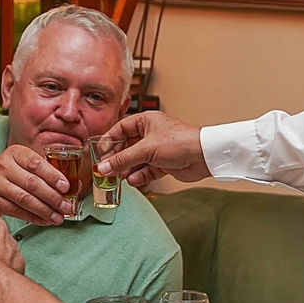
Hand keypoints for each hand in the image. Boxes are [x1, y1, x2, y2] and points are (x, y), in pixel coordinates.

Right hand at [0, 144, 73, 225]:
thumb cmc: (7, 174)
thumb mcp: (21, 164)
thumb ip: (44, 171)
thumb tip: (75, 183)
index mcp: (14, 152)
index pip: (36, 164)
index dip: (53, 176)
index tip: (66, 187)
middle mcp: (3, 165)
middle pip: (33, 183)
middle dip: (53, 197)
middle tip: (66, 206)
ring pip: (26, 199)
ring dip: (45, 210)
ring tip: (58, 217)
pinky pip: (18, 211)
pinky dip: (34, 217)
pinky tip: (45, 220)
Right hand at [94, 110, 211, 187]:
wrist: (203, 156)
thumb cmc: (180, 142)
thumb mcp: (146, 149)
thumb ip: (123, 159)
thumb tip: (104, 167)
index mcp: (146, 121)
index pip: (120, 129)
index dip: (109, 141)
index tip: (100, 153)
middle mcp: (151, 133)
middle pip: (127, 146)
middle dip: (118, 159)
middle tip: (106, 170)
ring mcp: (157, 149)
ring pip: (136, 160)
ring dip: (128, 169)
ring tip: (119, 178)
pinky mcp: (164, 163)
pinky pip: (147, 170)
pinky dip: (140, 175)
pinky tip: (134, 180)